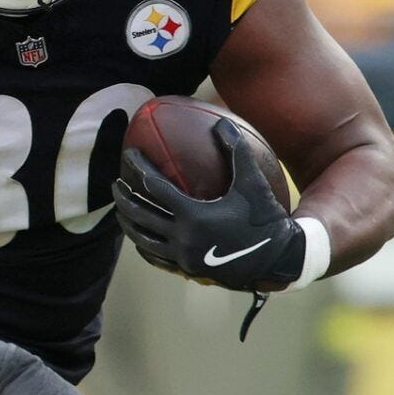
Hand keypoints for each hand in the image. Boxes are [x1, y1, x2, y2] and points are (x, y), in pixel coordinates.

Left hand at [111, 122, 308, 293]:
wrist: (278, 260)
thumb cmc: (266, 217)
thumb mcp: (253, 182)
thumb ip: (236, 150)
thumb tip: (220, 122)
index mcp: (194, 215)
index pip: (154, 187)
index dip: (138, 168)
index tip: (128, 155)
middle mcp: (183, 238)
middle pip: (141, 215)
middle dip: (124, 197)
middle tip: (115, 183)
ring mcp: (183, 258)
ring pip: (143, 240)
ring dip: (128, 223)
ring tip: (121, 210)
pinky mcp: (188, 271)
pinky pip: (157, 258)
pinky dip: (143, 247)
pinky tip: (139, 239)